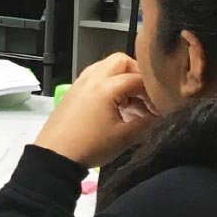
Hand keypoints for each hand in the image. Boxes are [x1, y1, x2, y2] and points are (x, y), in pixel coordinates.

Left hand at [34, 53, 157, 167]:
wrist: (55, 155)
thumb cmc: (91, 145)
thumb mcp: (125, 137)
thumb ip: (147, 122)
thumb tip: (160, 114)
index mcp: (105, 87)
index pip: (138, 78)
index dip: (154, 92)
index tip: (160, 107)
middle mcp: (91, 78)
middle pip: (120, 61)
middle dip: (137, 74)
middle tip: (146, 95)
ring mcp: (80, 83)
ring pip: (105, 67)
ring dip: (121, 78)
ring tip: (131, 102)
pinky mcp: (73, 91)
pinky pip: (94, 77)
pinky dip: (108, 83)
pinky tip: (115, 105)